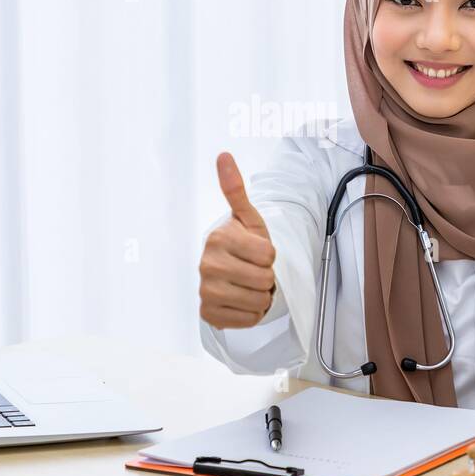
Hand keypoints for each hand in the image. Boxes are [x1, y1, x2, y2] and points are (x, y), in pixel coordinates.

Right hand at [198, 152, 277, 328]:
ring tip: (248, 285)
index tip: (256, 252)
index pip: (268, 255)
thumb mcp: (247, 218)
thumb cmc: (243, 245)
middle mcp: (207, 265)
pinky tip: (241, 301)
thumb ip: (235, 189)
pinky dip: (251, 314)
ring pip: (258, 301)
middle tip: (253, 271)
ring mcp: (205, 291)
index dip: (269, 255)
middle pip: (264, 279)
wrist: (229, 275)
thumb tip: (224, 155)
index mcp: (218, 238)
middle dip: (266, 277)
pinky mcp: (209, 314)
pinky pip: (248, 320)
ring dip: (260, 296)